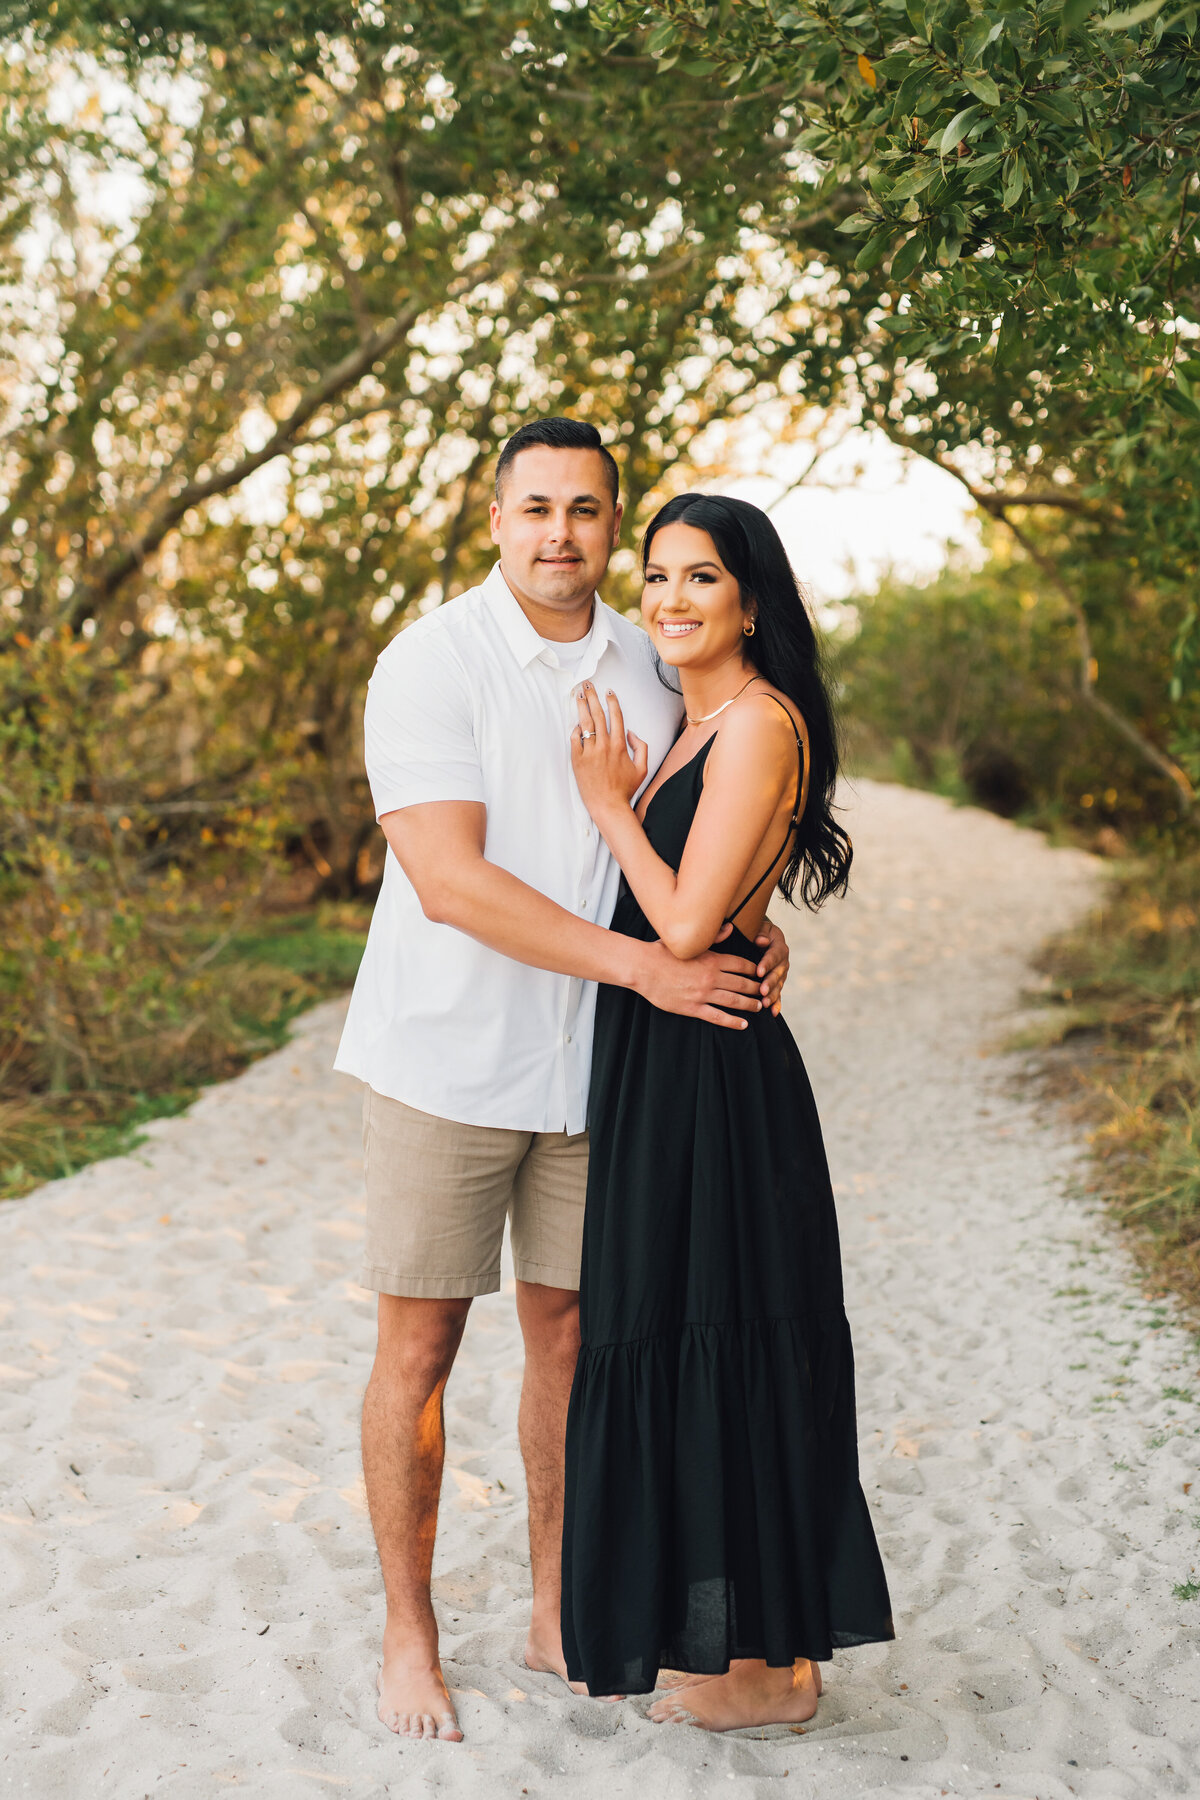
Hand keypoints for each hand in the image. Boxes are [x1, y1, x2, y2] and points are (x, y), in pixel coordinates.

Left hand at [571, 682, 647, 818]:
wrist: (608, 805)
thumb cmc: (625, 789)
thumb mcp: (642, 768)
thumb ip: (642, 747)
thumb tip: (632, 733)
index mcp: (620, 745)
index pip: (615, 716)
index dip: (612, 701)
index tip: (608, 692)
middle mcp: (604, 745)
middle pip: (598, 714)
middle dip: (592, 697)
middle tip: (587, 685)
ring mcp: (589, 752)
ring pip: (585, 723)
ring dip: (581, 706)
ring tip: (577, 695)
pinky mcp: (578, 760)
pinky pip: (574, 739)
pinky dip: (575, 730)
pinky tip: (575, 723)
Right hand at [633, 932, 762, 1029]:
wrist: (643, 968)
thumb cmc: (662, 952)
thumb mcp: (688, 942)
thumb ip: (713, 937)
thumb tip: (731, 928)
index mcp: (711, 959)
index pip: (740, 964)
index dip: (753, 969)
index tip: (761, 972)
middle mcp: (711, 977)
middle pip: (742, 983)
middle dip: (757, 988)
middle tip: (766, 991)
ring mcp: (703, 994)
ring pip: (734, 1001)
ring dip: (749, 1004)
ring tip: (760, 1007)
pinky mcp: (693, 1007)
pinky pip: (717, 1016)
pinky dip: (732, 1021)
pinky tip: (743, 1024)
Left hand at [754, 918, 789, 1016]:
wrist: (763, 936)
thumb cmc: (758, 930)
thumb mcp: (760, 926)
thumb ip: (761, 932)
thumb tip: (761, 941)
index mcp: (779, 946)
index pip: (774, 955)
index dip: (767, 963)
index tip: (758, 971)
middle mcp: (783, 961)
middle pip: (777, 973)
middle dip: (770, 983)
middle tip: (762, 991)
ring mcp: (781, 974)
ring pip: (778, 985)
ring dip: (772, 995)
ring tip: (765, 1003)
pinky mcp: (778, 983)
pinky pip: (779, 994)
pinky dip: (777, 1004)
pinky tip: (773, 1013)